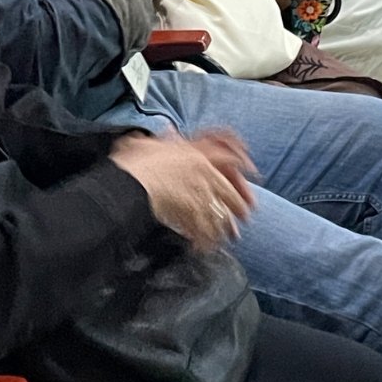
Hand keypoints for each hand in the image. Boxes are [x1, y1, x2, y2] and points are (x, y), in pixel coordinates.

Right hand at [110, 130, 255, 248]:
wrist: (129, 184)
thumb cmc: (134, 163)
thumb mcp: (146, 144)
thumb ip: (159, 140)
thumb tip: (158, 134)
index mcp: (194, 154)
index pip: (228, 157)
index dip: (242, 164)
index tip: (252, 171)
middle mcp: (202, 174)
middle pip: (229, 191)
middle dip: (238, 204)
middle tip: (245, 214)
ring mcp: (199, 195)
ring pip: (221, 213)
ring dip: (226, 226)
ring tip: (230, 236)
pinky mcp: (192, 215)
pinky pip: (205, 230)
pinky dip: (207, 240)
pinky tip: (205, 247)